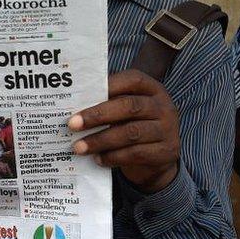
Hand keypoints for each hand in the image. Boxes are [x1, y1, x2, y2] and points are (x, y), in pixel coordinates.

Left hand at [69, 69, 180, 192]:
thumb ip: (107, 103)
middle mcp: (163, 106)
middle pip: (130, 107)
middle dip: (97, 115)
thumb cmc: (132, 124)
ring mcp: (168, 130)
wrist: (157, 157)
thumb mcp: (125, 110)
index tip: (82, 95)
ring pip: (131, 133)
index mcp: (152, 88)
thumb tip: (71, 105)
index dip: (108, 85)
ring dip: (101, 140)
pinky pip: (136, 154)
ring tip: (79, 147)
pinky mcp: (166, 152)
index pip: (132, 80)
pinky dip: (113, 157)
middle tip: (72, 124)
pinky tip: (97, 158)